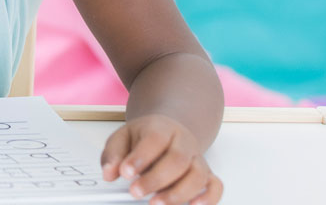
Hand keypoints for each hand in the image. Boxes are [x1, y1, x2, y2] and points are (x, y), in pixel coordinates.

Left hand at [102, 114, 222, 204]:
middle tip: (135, 192)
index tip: (125, 173)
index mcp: (161, 128)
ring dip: (178, 193)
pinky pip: (216, 186)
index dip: (140, 157)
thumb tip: (109, 172)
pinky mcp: (207, 174)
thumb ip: (113, 153)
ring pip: (197, 175)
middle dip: (156, 179)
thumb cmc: (146, 137)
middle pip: (178, 160)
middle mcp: (183, 142)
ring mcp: (198, 158)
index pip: (154, 139)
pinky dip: (208, 198)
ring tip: (156, 203)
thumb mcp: (124, 137)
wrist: (169, 130)